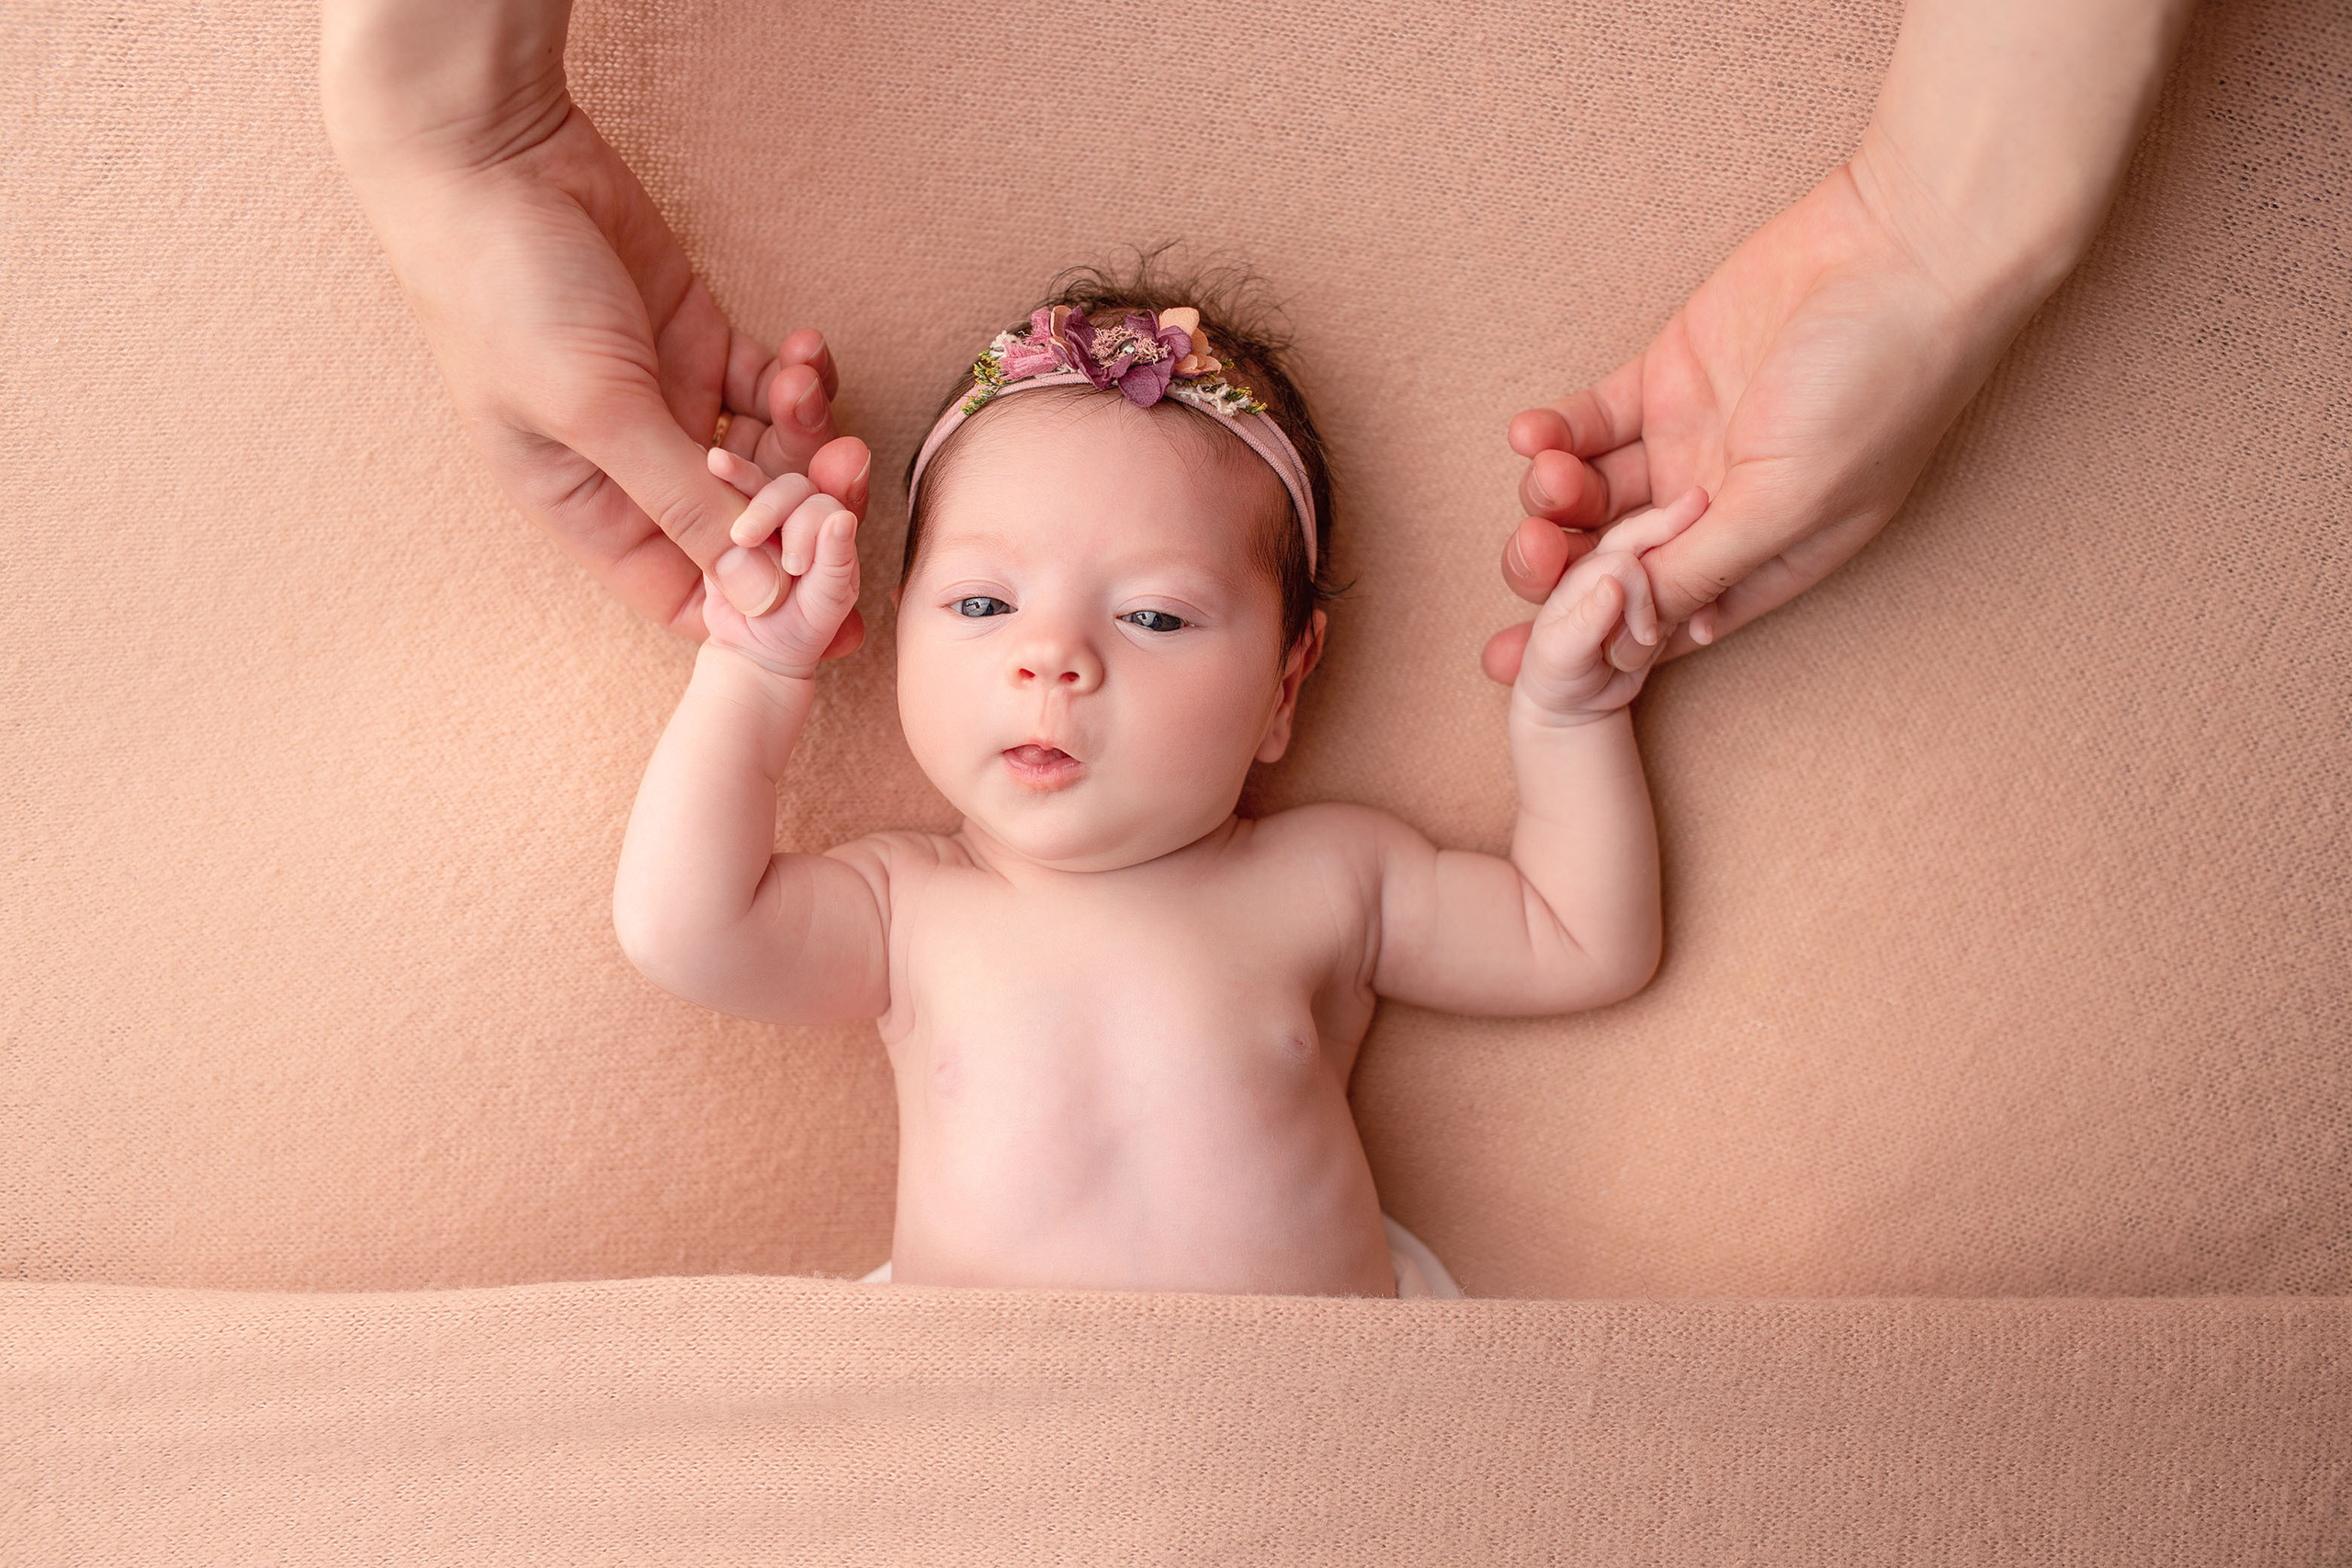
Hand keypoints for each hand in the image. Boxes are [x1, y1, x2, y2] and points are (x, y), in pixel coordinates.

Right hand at [322, 5, 868, 640]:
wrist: (494, 157)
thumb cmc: (505, 291)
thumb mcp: (596, 410)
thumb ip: (682, 501)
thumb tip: (755, 598)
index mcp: (588, 509)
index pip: (687, 593)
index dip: (758, 607)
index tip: (829, 602)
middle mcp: (632, 468)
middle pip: (745, 529)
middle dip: (802, 513)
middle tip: (846, 476)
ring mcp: (670, 404)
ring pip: (771, 459)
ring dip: (808, 440)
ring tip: (809, 394)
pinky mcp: (701, 343)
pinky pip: (774, 389)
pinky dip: (801, 381)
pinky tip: (804, 351)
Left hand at [1487, 163, 2021, 680]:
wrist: (1903, 252)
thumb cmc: (1877, 386)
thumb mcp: (1789, 500)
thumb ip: (1703, 567)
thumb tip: (1629, 640)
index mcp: (1764, 556)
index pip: (1664, 617)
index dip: (1598, 637)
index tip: (1534, 655)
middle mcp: (1722, 507)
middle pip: (1614, 561)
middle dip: (1563, 568)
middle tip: (1537, 550)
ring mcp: (1690, 441)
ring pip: (1592, 495)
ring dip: (1555, 497)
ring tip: (1553, 475)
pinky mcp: (1665, 377)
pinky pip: (1588, 423)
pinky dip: (1551, 434)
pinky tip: (1530, 435)